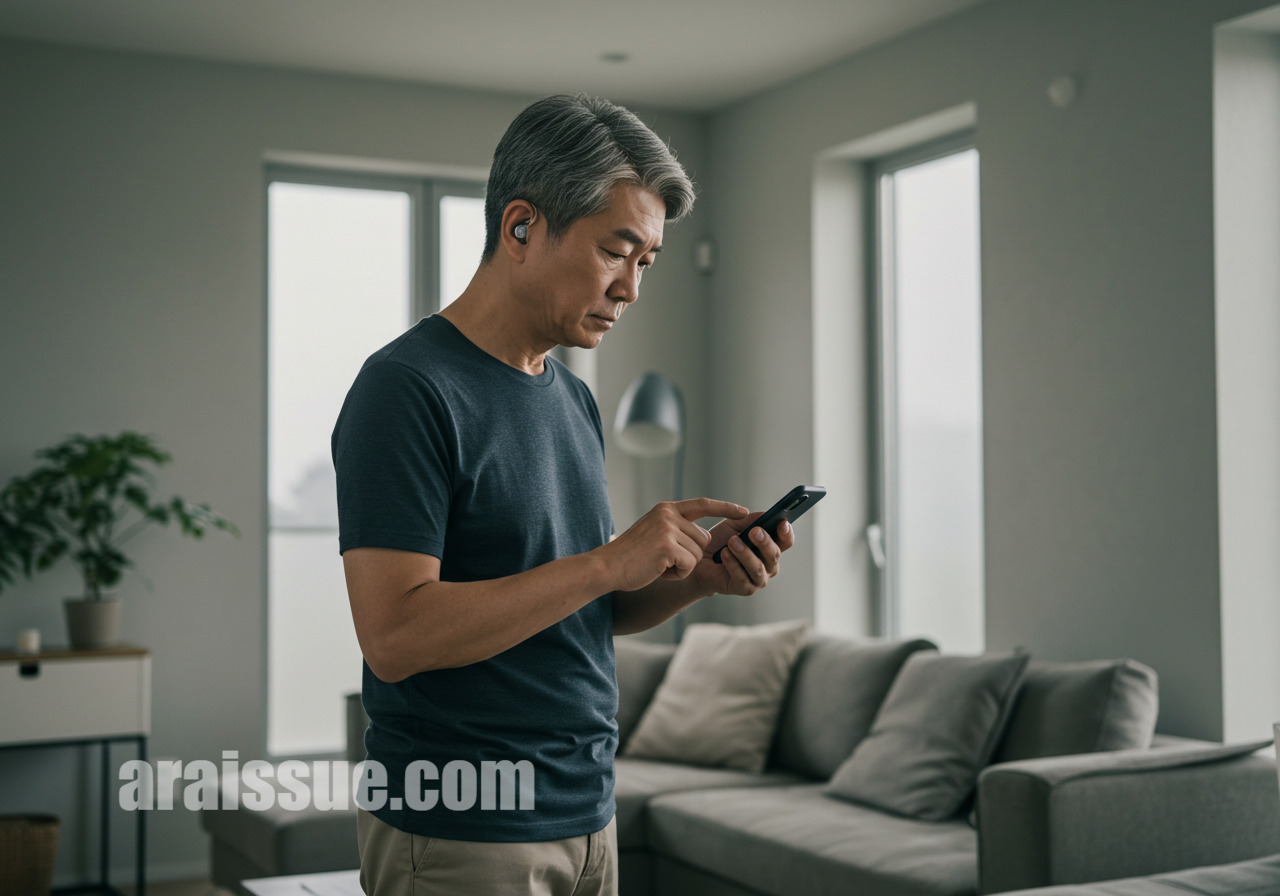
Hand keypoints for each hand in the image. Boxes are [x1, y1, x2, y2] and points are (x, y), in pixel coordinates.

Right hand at [600, 498, 748, 593]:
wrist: (606, 567)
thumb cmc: (630, 557)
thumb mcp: (654, 533)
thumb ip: (677, 529)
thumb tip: (706, 536)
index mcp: (666, 509)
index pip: (703, 504)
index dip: (725, 507)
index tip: (743, 511)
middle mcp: (668, 514)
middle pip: (703, 539)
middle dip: (689, 556)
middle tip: (662, 560)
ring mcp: (668, 529)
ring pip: (697, 554)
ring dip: (682, 567)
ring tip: (658, 565)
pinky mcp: (668, 546)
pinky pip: (689, 565)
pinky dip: (677, 574)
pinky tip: (658, 571)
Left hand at [691, 512, 794, 596]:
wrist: (699, 559)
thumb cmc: (720, 541)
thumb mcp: (734, 525)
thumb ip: (750, 520)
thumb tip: (766, 514)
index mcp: (770, 547)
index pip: (786, 541)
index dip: (786, 533)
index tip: (782, 522)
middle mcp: (769, 565)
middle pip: (774, 555)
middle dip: (765, 542)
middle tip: (754, 531)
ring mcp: (759, 579)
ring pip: (758, 568)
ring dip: (746, 553)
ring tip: (732, 541)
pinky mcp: (745, 589)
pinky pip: (742, 577)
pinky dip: (733, 564)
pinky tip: (724, 554)